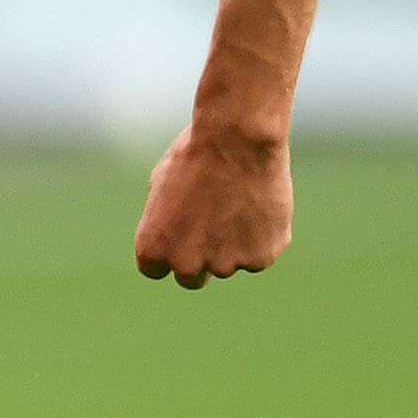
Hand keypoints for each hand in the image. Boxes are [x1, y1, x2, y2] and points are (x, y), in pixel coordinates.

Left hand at [133, 125, 291, 289]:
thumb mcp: (163, 184)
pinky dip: (263, 235)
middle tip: (214, 224)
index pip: (157, 269)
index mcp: (153, 249)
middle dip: (201, 258)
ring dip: (234, 241)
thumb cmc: (197, 152)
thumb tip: (175, 234)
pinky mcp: (260, 258)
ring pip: (230, 262)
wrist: (238, 139)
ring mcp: (225, 265)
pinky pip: (261, 253)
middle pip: (192, 277)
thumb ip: (166, 220)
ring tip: (241, 198)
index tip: (182, 230)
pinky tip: (261, 202)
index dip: (171, 248)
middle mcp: (186, 264)